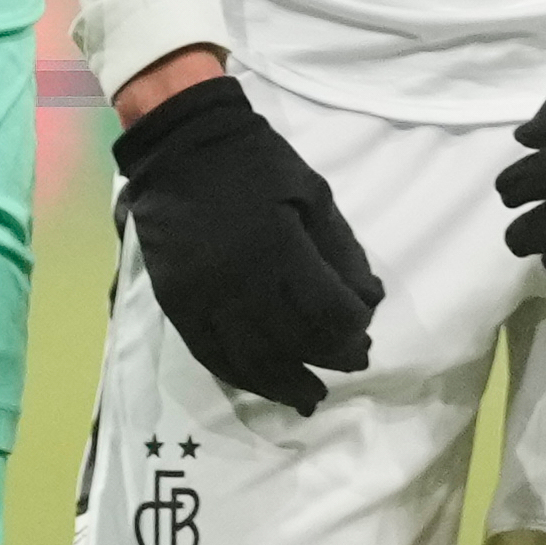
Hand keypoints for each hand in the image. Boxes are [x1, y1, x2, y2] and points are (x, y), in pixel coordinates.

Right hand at [111, 71, 381, 413]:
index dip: (352, 326)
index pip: (324, 309)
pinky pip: (210, 355)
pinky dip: (240, 376)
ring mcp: (202, 298)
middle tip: (353, 362)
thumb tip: (368, 298)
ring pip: (250, 360)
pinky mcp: (176, 305)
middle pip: (292, 340)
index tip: (365, 328)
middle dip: (329, 357)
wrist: (180, 147)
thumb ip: (341, 248)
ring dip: (285, 385)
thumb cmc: (255, 163)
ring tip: (311, 398)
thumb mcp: (312, 191)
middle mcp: (238, 282)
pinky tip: (263, 385)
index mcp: (277, 247)